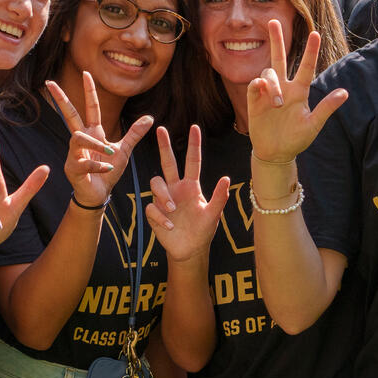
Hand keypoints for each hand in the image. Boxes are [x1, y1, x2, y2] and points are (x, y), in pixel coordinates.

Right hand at [46, 73, 151, 207]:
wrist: (99, 194)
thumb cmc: (108, 171)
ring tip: (109, 153)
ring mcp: (74, 154)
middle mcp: (81, 140)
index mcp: (93, 133)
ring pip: (78, 139)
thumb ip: (134, 134)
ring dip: (95, 145)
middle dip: (61, 99)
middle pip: (69, 115)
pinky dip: (98, 166)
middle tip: (51, 83)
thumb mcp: (124, 150)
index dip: (90, 91)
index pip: (90, 107)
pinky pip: (84, 163)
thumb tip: (150, 118)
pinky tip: (107, 169)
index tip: (87, 73)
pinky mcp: (73, 169)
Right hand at [145, 125, 229, 262]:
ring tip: (173, 209)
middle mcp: (176, 188)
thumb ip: (219, 198)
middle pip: (168, 162)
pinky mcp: (154, 212)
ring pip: (156, 183)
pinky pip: (152, 207)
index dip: (194, 145)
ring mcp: (164, 199)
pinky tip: (169, 226)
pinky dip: (161, 216)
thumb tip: (226, 179)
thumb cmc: (203, 230)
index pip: (192, 161)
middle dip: (165, 145)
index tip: (195, 127)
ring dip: (163, 195)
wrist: (190, 250)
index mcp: (192, 186)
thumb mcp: (213, 215)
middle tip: (161, 128)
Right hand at [246, 20, 347, 163]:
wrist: (276, 153)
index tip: (316, 34)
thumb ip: (326, 108)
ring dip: (273, 84)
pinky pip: (254, 84)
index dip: (310, 51)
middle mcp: (284, 87)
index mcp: (300, 91)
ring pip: (268, 73)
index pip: (306, 66)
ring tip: (278, 103)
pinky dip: (258, 84)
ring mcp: (268, 92)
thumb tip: (345, 93)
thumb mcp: (314, 125)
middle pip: (279, 58)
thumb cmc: (297, 139)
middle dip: (276, 40)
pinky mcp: (254, 100)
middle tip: (272, 20)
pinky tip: (261, 90)